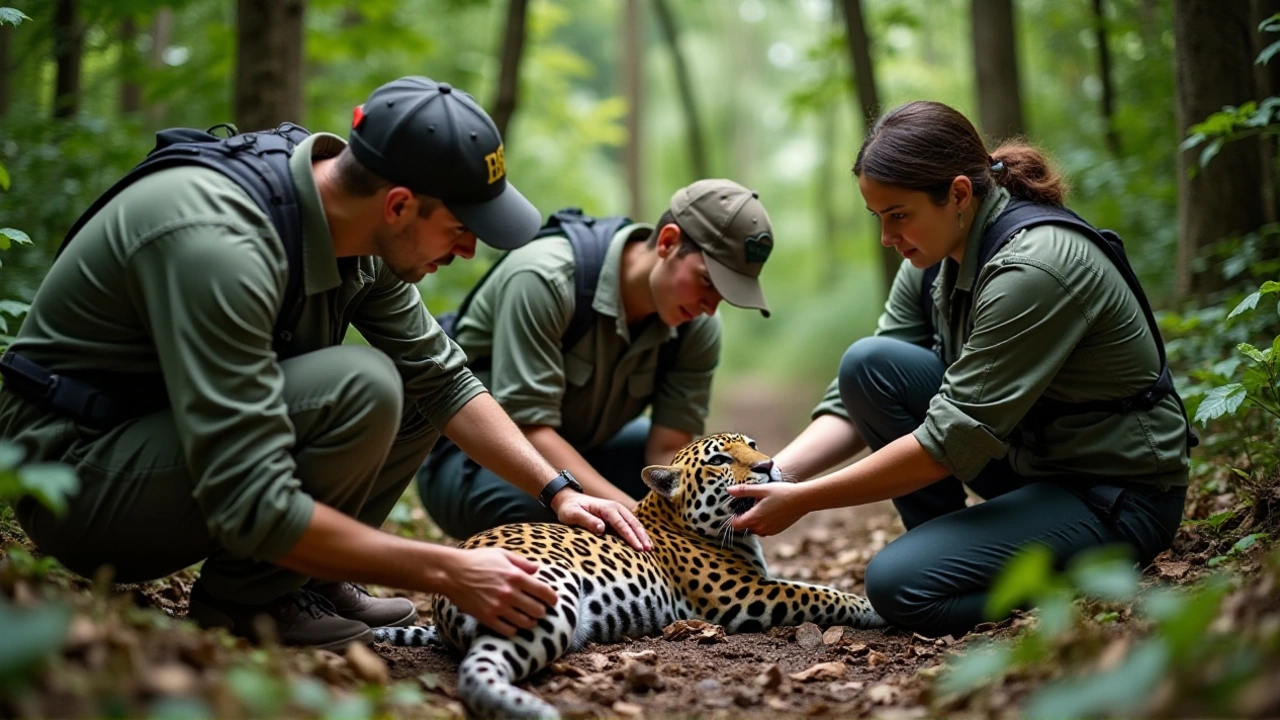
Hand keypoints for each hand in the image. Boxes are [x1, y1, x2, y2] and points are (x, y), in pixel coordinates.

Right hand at [438, 547, 558, 636]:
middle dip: (541, 611)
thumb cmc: (477, 560)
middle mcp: (509, 593)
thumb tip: (538, 568)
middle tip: (538, 609)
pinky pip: (509, 630)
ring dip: (530, 621)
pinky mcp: (487, 618)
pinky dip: (514, 629)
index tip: (553, 601)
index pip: (544, 592)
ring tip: (527, 618)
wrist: (452, 573)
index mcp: (515, 576)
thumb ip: (522, 562)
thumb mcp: (501, 555)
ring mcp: (498, 607)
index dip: (552, 598)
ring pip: (526, 623)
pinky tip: (513, 623)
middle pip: (538, 610)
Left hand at [551, 490, 651, 550]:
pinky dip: (638, 533)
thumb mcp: (573, 515)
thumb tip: (602, 528)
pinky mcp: (617, 517)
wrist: (568, 500)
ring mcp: (618, 512)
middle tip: (648, 550)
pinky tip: (643, 542)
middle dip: (641, 536)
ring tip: (649, 548)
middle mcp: (615, 508)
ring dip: (642, 535)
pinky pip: (631, 525)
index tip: (638, 548)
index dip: (630, 536)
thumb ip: (587, 520)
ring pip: (635, 523)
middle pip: (633, 523)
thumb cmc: (569, 509)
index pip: (622, 524)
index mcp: (607, 508)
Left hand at [727, 482, 808, 536]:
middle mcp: (761, 528)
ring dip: (755, 521)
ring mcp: (769, 531)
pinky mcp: (777, 531)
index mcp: (754, 518)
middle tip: (753, 504)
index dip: (734, 517)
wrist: (802, 500)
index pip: (735, 525)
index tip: (739, 508)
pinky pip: (764, 530)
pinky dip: (764, 523)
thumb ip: (743, 491)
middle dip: (746, 517)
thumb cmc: (781, 493)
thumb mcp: (761, 489)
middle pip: (745, 527)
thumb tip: (728, 490)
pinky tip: (770, 511)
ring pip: (755, 529)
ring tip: (763, 507)